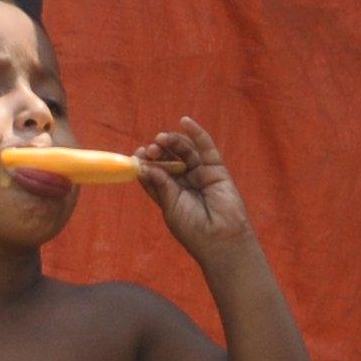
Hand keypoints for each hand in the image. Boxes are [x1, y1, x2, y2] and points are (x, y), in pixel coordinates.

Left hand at [134, 117, 253, 263]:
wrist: (222, 239)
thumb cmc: (193, 230)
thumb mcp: (171, 207)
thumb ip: (161, 186)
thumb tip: (147, 166)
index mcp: (169, 194)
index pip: (154, 173)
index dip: (146, 163)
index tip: (138, 154)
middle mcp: (184, 183)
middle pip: (168, 160)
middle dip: (158, 152)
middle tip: (151, 149)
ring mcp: (200, 174)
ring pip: (184, 152)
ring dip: (172, 142)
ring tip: (161, 139)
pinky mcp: (216, 169)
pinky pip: (206, 148)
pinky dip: (196, 133)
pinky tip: (185, 121)